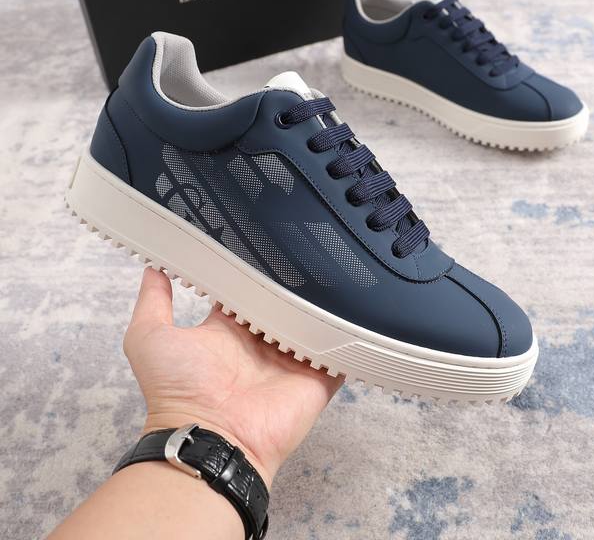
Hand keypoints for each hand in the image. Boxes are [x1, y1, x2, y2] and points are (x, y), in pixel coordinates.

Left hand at [124, 267, 342, 486]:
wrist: (209, 439)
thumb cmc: (176, 391)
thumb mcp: (150, 338)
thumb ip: (153, 302)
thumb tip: (153, 269)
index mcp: (228, 331)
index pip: (244, 293)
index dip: (252, 273)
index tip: (263, 247)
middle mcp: (259, 343)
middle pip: (281, 305)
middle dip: (290, 286)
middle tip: (303, 255)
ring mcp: (289, 362)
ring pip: (310, 324)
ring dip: (317, 307)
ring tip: (331, 275)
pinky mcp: (315, 379)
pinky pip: (336, 354)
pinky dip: (343, 339)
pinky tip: (349, 313)